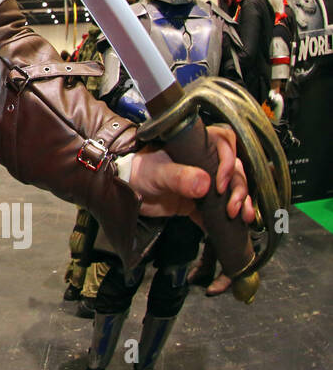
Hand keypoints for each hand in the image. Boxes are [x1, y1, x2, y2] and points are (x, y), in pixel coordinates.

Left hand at [128, 123, 254, 225]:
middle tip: (232, 206)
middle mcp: (204, 161)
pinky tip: (234, 227)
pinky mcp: (200, 200)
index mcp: (194, 146)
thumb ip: (178, 176)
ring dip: (241, 202)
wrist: (127, 193)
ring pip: (233, 188)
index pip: (224, 143)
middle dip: (239, 188)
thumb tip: (204, 183)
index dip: (228, 161)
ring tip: (243, 217)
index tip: (220, 183)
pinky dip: (229, 217)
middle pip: (235, 169)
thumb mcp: (157, 172)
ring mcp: (204, 181)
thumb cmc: (139, 172)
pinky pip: (220, 208)